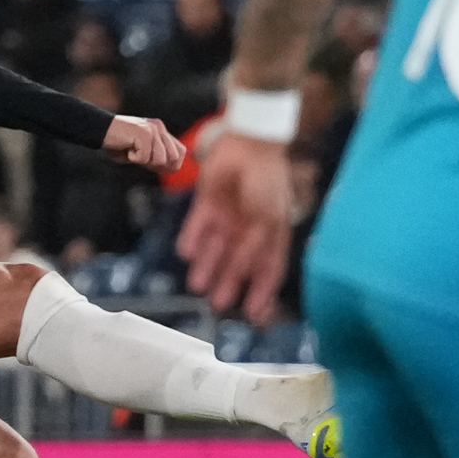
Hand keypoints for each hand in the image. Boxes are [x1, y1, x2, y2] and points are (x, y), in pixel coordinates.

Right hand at [102, 115, 187, 173]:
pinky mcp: (142, 133)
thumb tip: (173, 167)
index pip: (180, 153)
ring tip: (131, 152)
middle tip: (139, 158)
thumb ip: (156, 157)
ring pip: (161, 159)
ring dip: (145, 162)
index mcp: (161, 131)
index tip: (152, 166)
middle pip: (174, 158)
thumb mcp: (141, 153)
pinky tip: (125, 149)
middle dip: (158, 165)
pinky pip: (144, 158)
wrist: (97, 130)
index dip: (170, 165)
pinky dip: (132, 158)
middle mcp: (159, 127)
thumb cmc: (117, 144)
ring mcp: (152, 129)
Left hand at [177, 132, 294, 322]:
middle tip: (218, 303)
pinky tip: (186, 253)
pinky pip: (198, 225)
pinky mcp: (208, 203)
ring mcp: (229, 216)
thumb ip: (255, 248)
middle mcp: (250, 228)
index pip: (269, 268)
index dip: (262, 291)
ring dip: (207, 266)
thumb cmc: (268, 181)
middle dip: (229, 282)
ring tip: (196, 283)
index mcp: (272, 232)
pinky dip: (192, 238)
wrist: (250, 143)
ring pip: (216, 247)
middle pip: (238, 262)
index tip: (254, 314)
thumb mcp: (268, 219)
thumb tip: (246, 274)